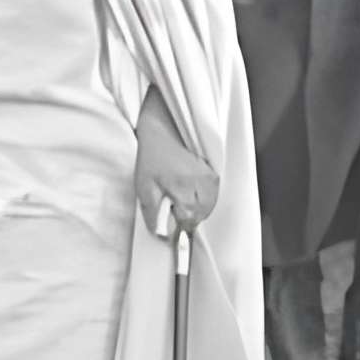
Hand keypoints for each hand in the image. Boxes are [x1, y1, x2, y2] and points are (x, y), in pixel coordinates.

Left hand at [131, 92, 217, 233]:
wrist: (164, 126)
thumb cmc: (153, 155)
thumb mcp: (144, 187)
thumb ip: (152, 213)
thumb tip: (161, 233)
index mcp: (186, 192)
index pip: (188, 224)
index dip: (177, 224)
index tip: (169, 217)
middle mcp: (204, 187)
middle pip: (200, 217)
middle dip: (186, 214)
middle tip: (171, 199)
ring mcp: (212, 179)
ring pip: (208, 206)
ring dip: (194, 205)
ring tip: (179, 189)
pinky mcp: (215, 172)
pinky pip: (212, 194)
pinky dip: (201, 194)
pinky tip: (188, 183)